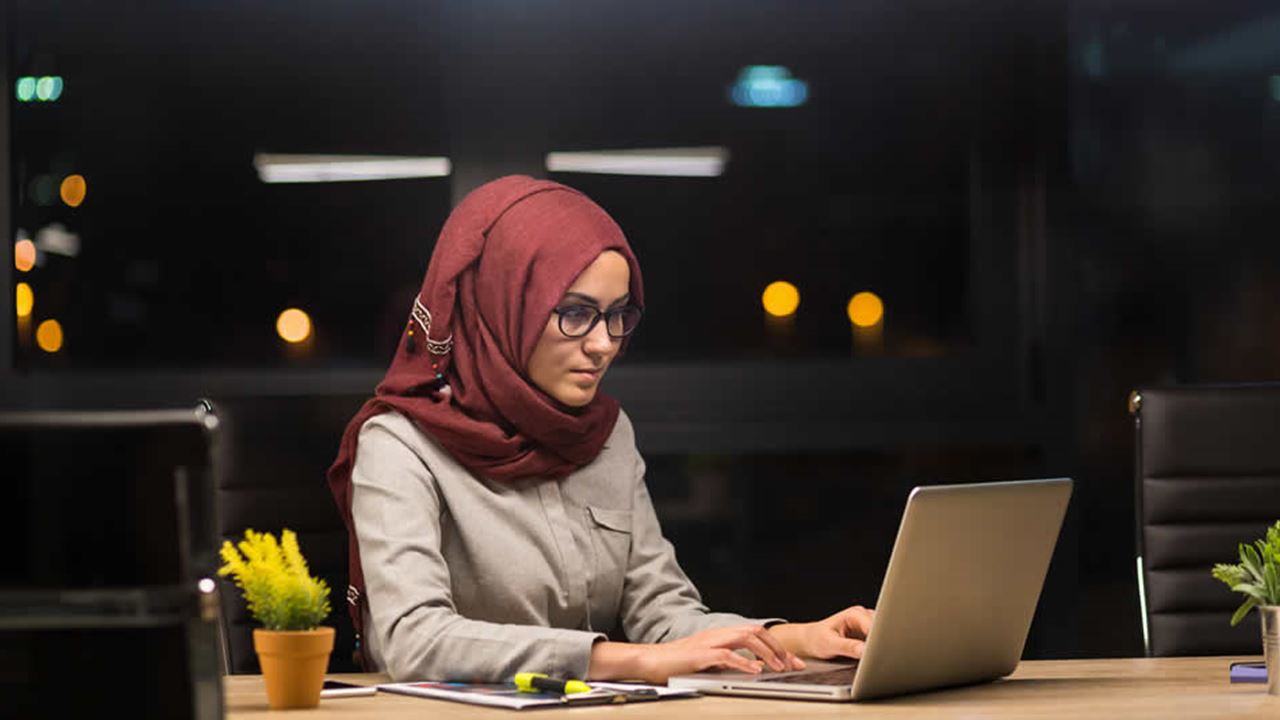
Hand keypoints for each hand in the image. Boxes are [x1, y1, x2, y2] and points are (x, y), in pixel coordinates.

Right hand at [589, 625, 804, 683]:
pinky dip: (743, 661)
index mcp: (721, 634)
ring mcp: (710, 641)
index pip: (756, 634)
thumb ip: (728, 660)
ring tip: (778, 667)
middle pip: (756, 631)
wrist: (651, 660)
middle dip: (778, 647)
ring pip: (746, 637)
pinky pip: (726, 654)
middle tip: (792, 665)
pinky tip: (754, 670)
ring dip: (766, 653)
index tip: (792, 662)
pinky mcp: (701, 654)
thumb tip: (751, 667)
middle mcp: (718, 633)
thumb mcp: (709, 661)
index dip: (776, 647)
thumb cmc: (677, 662)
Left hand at [769, 605, 874, 659]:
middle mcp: (863, 616)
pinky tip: (872, 658)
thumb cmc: (817, 639)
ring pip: (883, 636)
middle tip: (876, 659)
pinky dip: (878, 650)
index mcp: (854, 614)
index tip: (877, 654)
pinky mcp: (870, 634)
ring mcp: (868, 625)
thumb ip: (847, 647)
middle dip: (881, 645)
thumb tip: (864, 651)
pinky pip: (880, 642)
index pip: (874, 627)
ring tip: (872, 658)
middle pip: (881, 631)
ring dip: (880, 648)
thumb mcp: (829, 644)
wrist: (811, 640)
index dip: (878, 641)